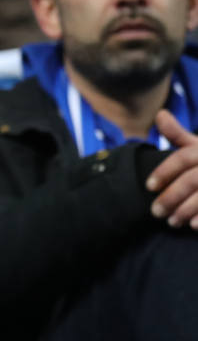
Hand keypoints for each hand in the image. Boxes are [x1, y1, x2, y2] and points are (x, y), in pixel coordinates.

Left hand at [146, 110, 197, 228]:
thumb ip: (179, 134)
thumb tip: (159, 114)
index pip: (184, 157)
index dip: (165, 170)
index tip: (148, 186)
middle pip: (192, 179)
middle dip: (171, 196)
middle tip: (155, 212)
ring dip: (186, 210)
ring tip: (171, 221)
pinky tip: (192, 226)